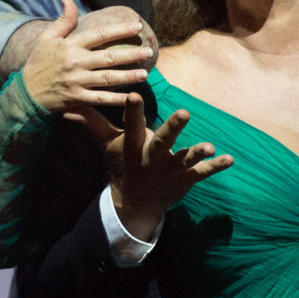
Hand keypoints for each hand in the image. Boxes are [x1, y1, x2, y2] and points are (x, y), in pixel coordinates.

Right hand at [19, 0, 159, 112]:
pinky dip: (116, 99)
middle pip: (109, 57)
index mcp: (70, 45)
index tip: (137, 26)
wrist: (26, 93)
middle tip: (149, 51)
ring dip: (128, 76)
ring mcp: (77, 81)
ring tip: (145, 74)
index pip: (100, 34)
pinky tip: (131, 97)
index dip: (120, 29)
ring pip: (108, 78)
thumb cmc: (38, 63)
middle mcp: (76, 62)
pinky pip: (100, 99)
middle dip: (131, 54)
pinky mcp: (77, 98)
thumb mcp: (46, 38)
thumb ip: (63, 20)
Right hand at [67, 95, 232, 239]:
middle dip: (172, 129)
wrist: (134, 204)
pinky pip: (201, 173)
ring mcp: (168, 170)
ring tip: (209, 146)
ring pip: (183, 159)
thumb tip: (68, 105)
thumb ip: (93, 122)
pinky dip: (215, 167)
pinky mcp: (184, 179)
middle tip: (184, 112)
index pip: (131, 124)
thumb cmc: (121, 166)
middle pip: (161, 142)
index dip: (132, 110)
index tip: (132, 93)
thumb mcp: (107, 145)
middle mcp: (150, 158)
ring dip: (196, 153)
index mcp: (132, 146)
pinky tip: (229, 159)